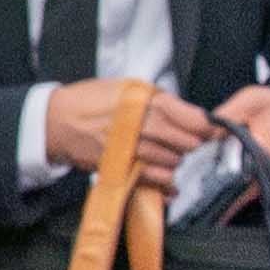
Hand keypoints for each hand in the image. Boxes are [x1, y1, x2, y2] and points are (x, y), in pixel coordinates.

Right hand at [39, 80, 216, 186]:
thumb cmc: (90, 100)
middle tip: (193, 143)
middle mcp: (137, 122)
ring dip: (176, 161)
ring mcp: (128, 147)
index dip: (204, 126)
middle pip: (182, 140)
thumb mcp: (125, 87)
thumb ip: (156, 99)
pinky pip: (151, 179)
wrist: (56, 121)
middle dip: (192, 144)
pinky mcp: (119, 166)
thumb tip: (187, 114)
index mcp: (142, 99)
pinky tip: (169, 181)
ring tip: (172, 155)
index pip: (185, 114)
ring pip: (169, 161)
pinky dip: (165, 183)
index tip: (213, 130)